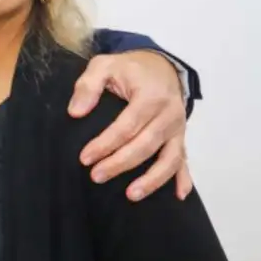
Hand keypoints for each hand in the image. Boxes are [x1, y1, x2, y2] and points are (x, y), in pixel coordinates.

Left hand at [69, 50, 193, 200]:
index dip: (105, 144)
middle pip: (146, 145)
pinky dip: (183, 178)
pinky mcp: (180, 137)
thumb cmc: (129, 69)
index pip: (127, 126)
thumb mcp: (104, 65)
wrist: (161, 66)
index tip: (85, 158)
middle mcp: (169, 114)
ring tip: (131, 195)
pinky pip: (184, 160)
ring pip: (170, 158)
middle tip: (96, 176)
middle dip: (120, 163)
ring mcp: (178, 128)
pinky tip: (178, 196)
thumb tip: (75, 112)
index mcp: (151, 96)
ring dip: (152, 179)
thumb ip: (88, 85)